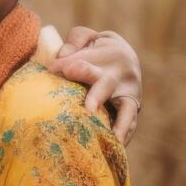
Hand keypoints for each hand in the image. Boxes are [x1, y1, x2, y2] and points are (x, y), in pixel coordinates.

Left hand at [48, 26, 142, 144]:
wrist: (123, 55)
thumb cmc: (94, 47)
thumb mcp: (86, 37)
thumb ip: (75, 41)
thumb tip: (62, 57)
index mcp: (111, 51)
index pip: (87, 60)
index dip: (68, 65)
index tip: (52, 69)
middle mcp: (124, 73)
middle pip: (107, 83)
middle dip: (96, 94)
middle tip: (88, 107)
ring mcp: (131, 92)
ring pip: (125, 108)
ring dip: (118, 123)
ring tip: (111, 138)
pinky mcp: (133, 108)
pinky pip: (131, 123)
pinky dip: (124, 135)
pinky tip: (116, 148)